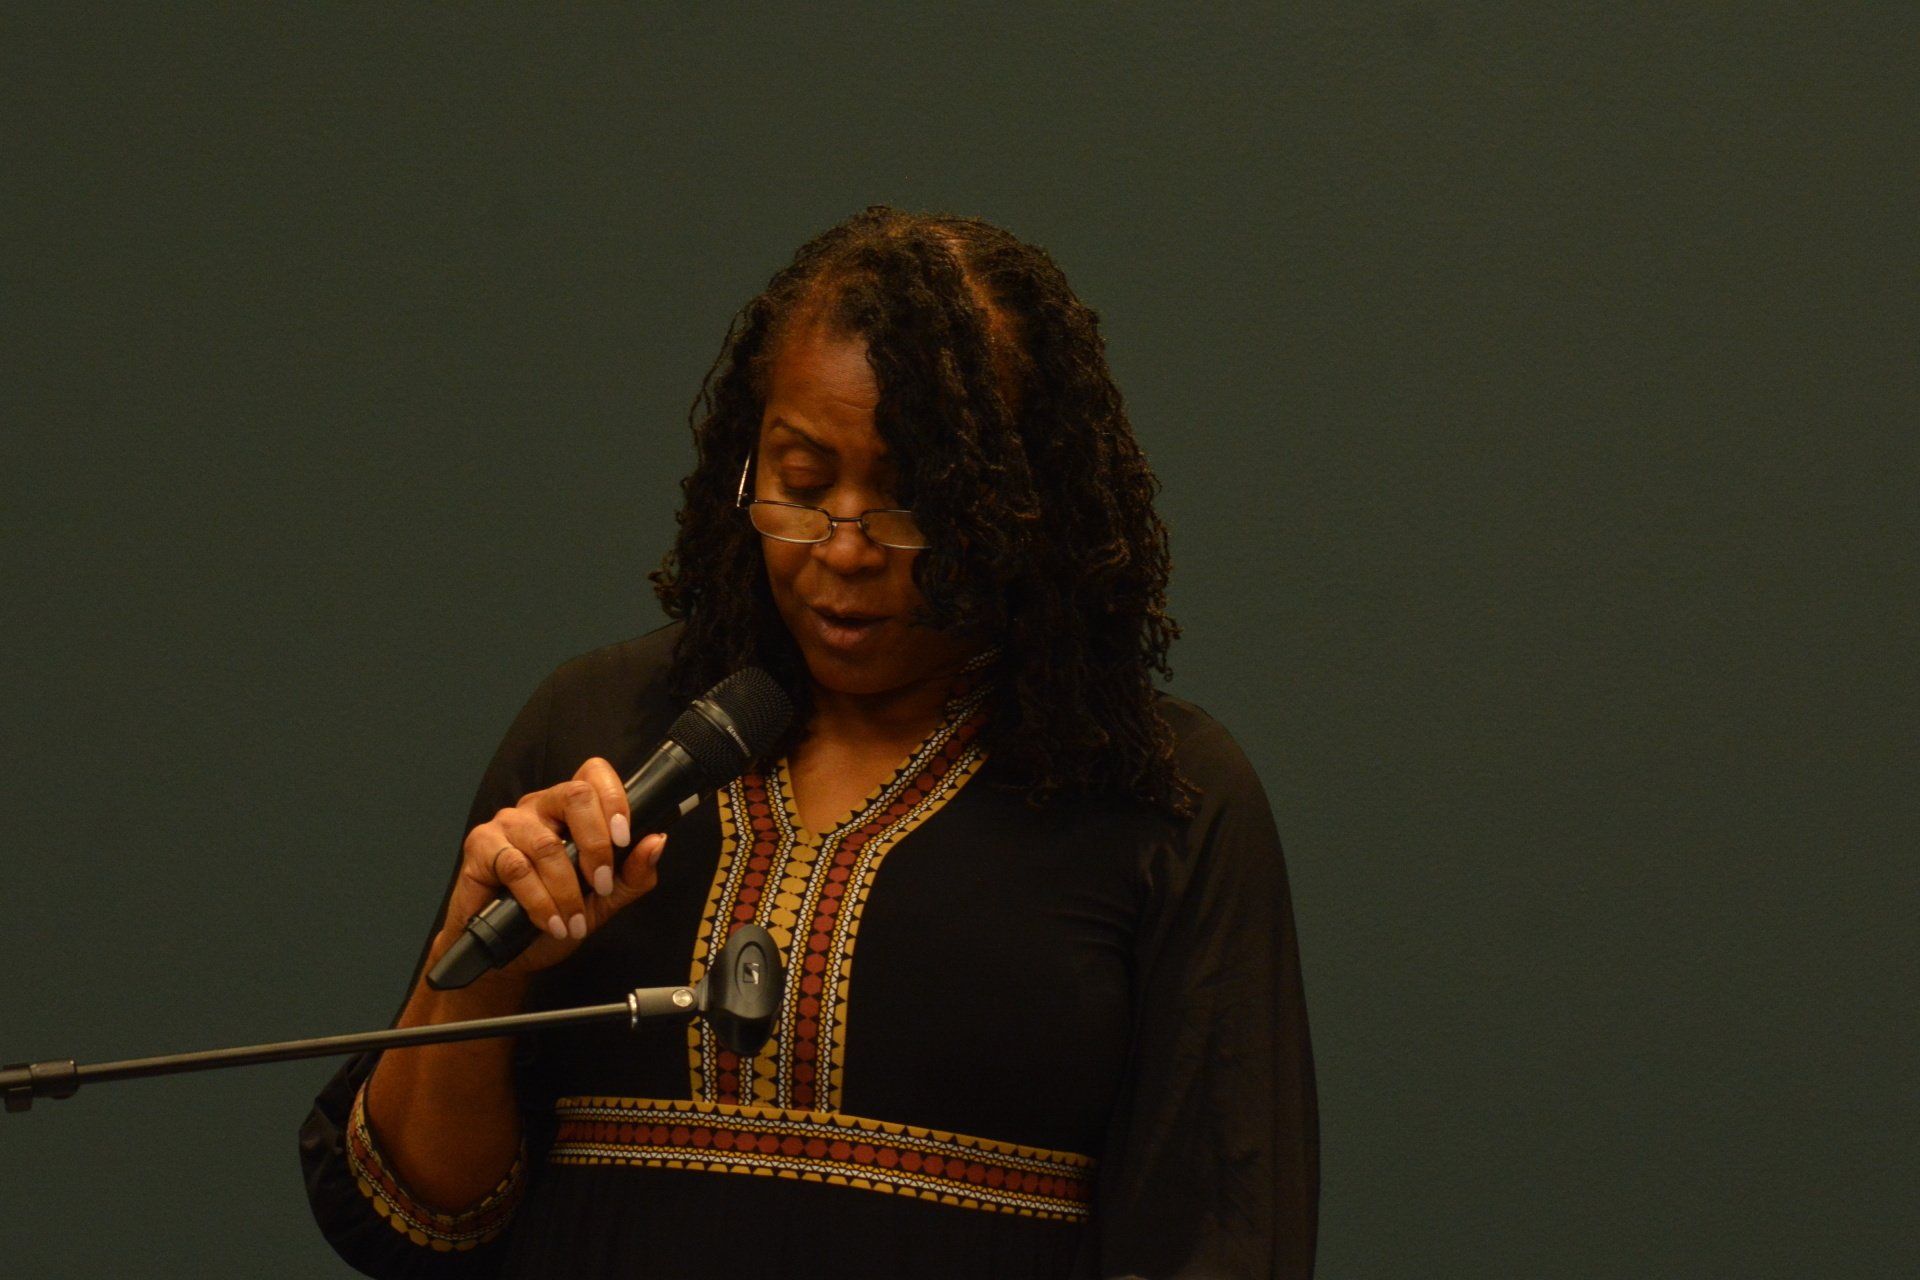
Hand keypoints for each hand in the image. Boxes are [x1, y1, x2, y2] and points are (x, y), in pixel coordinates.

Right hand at [440, 757, 667, 975]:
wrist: (510, 954)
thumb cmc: (557, 917)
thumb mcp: (605, 900)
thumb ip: (633, 873)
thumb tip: (657, 841)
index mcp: (570, 810)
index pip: (594, 773)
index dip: (614, 798)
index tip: (624, 839)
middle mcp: (539, 807)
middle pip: (575, 795)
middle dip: (596, 845)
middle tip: (602, 885)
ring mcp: (508, 822)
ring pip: (547, 843)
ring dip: (567, 890)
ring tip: (575, 921)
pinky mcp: (481, 845)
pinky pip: (517, 868)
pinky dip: (540, 901)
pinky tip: (551, 922)